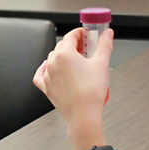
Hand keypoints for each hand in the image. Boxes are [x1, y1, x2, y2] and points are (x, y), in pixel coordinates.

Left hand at [33, 27, 113, 149]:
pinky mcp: (46, 87)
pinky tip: (51, 69)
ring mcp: (47, 76)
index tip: (88, 35)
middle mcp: (52, 63)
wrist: (83, 116)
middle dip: (74, 44)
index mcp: (64, 54)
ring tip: (77, 60)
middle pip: (62, 46)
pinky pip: (40, 74)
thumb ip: (104, 45)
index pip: (71, 36)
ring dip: (63, 56)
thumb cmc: (91, 93)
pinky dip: (45, 69)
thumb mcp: (102, 64)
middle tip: (87, 48)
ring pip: (52, 59)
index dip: (81, 33)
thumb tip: (107, 34)